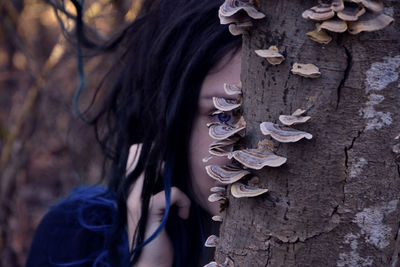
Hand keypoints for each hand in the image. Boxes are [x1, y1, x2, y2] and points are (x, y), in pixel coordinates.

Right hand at [126, 145, 190, 266]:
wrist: (150, 264)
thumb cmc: (157, 235)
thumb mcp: (157, 208)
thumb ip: (158, 189)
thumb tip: (170, 169)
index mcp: (130, 191)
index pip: (133, 157)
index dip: (147, 150)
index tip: (164, 159)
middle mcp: (129, 192)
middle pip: (139, 155)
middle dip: (161, 158)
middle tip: (174, 184)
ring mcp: (135, 200)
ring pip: (156, 168)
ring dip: (175, 186)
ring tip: (180, 204)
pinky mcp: (147, 209)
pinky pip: (172, 192)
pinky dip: (183, 202)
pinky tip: (183, 215)